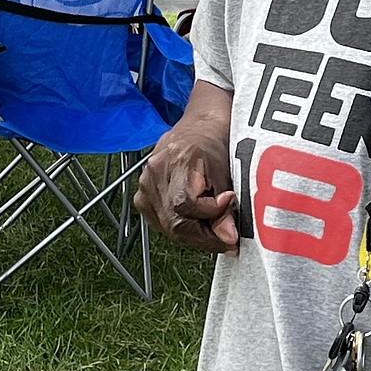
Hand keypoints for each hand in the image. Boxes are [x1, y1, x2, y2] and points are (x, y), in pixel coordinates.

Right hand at [134, 126, 238, 253]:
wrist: (197, 132)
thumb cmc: (213, 148)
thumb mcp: (227, 173)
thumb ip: (226, 209)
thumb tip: (227, 238)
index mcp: (178, 161)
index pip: (185, 204)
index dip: (210, 213)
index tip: (229, 210)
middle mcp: (155, 174)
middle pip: (175, 222)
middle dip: (206, 237)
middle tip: (228, 239)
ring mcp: (145, 187)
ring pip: (168, 228)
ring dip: (196, 236)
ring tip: (215, 229)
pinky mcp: (142, 199)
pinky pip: (162, 224)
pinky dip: (183, 229)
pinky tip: (198, 223)